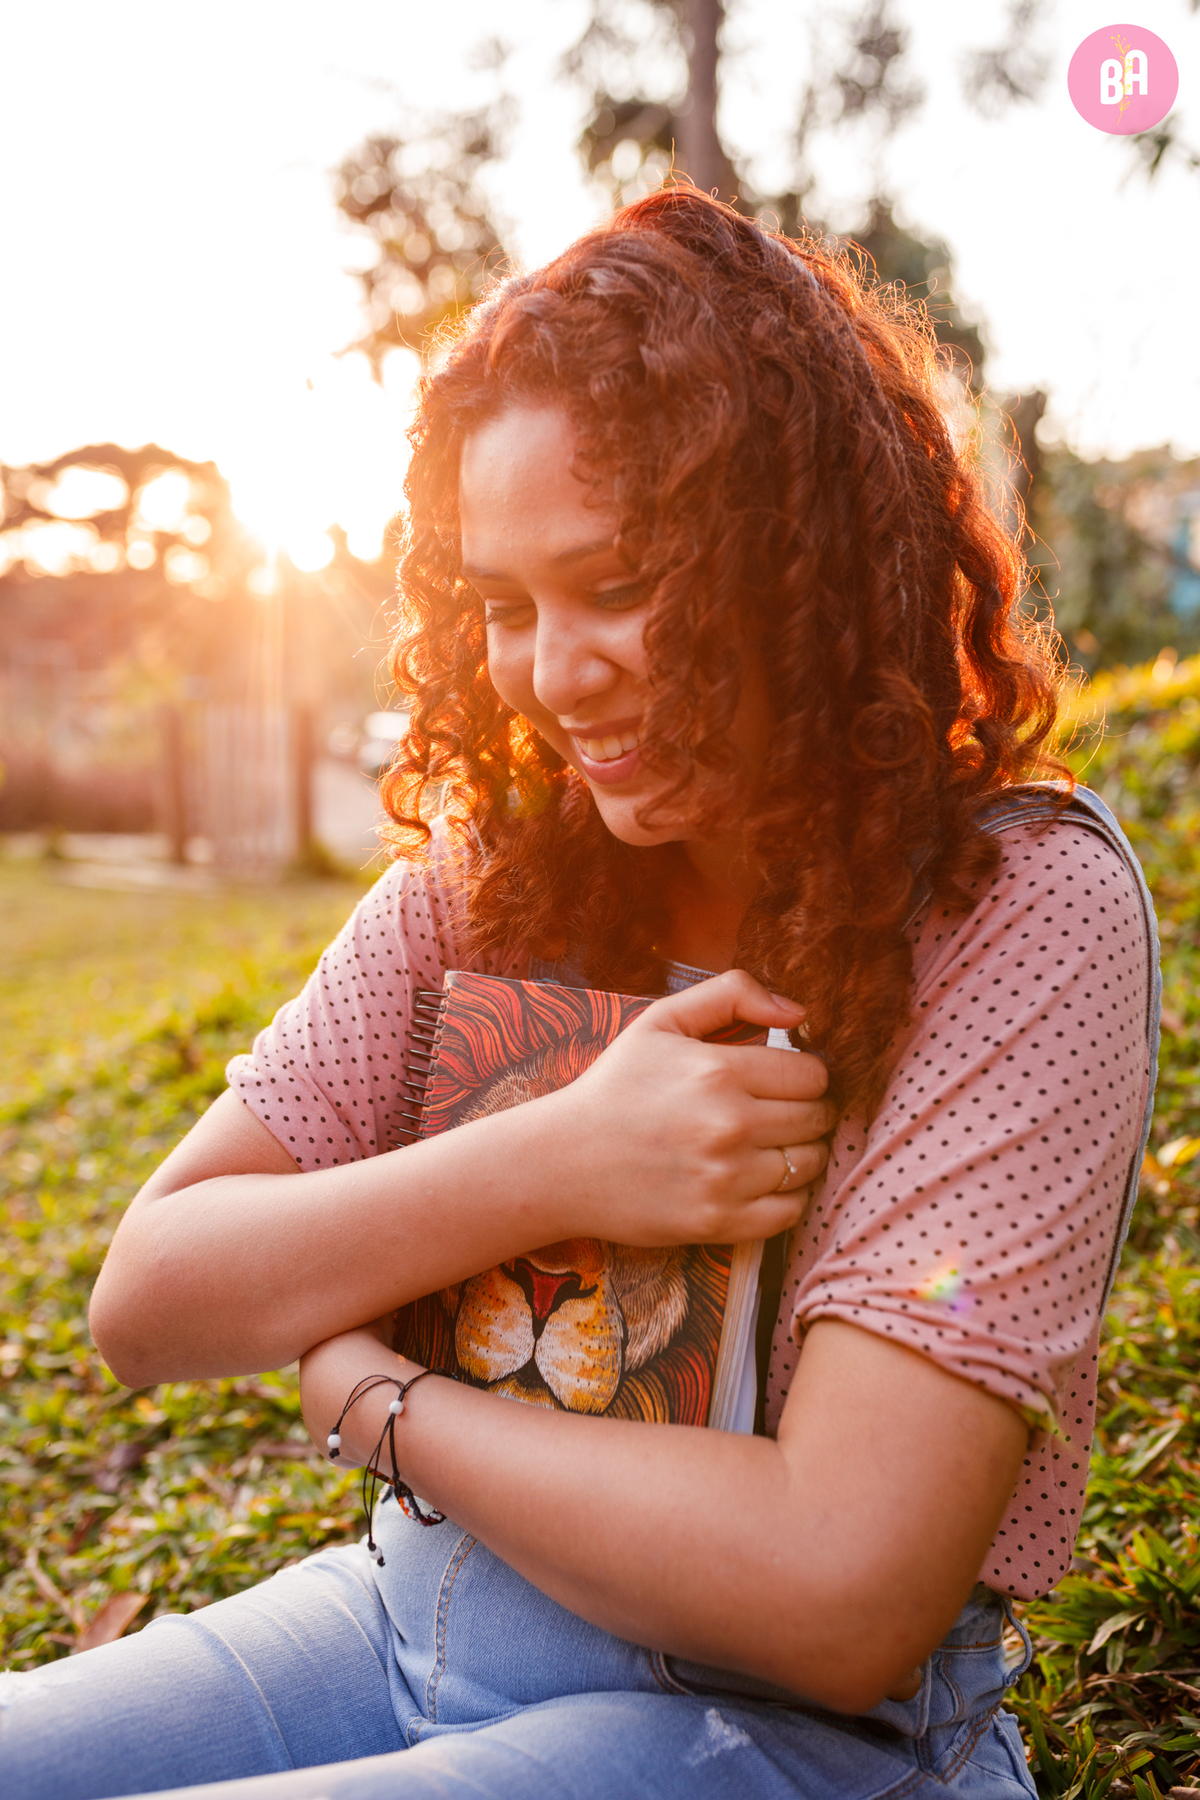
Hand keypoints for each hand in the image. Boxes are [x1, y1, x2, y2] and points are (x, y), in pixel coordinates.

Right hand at [532, 969, 833, 1247]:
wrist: (562, 1161)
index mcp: (718, 1071)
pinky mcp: (717, 1222)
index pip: (812, 1075)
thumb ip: (731, 995)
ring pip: (810, 1165)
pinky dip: (788, 1197)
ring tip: (772, 1145)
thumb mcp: (661, 1021)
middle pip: (817, 1119)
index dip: (809, 1076)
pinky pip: (790, 1212)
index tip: (788, 1082)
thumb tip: (798, 1012)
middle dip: (810, 1112)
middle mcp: (728, 1125)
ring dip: (802, 1153)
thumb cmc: (615, 1087)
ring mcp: (724, 1178)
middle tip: (783, 1113)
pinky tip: (763, 1180)